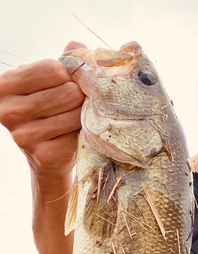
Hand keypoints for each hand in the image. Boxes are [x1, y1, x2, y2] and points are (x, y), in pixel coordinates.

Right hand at [0, 41, 85, 176]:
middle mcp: (9, 111)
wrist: (48, 156)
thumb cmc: (48, 112)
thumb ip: (62, 63)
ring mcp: (24, 136)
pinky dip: (81, 135)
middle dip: (78, 97)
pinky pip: (77, 136)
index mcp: (5, 86)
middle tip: (73, 106)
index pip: (53, 69)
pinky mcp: (43, 154)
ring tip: (73, 120)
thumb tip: (77, 45)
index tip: (67, 84)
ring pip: (75, 114)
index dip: (69, 76)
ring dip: (82, 116)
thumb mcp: (48, 84)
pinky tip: (72, 137)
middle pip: (67, 92)